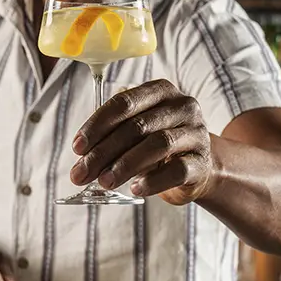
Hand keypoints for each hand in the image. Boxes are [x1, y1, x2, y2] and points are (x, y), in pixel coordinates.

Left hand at [70, 79, 215, 205]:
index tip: (77, 147)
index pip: (124, 102)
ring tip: (104, 181)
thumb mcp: (136, 132)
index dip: (97, 124)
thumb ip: (112, 136)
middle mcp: (182, 107)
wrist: (198, 168)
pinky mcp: (202, 163)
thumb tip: (83, 157)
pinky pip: (177, 170)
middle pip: (137, 126)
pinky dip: (153, 181)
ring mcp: (197, 134)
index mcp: (161, 91)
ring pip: (158, 145)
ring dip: (125, 165)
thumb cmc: (158, 146)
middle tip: (82, 172)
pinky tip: (135, 189)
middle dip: (104, 151)